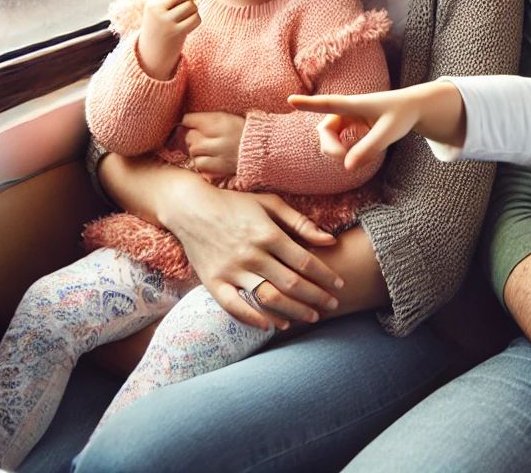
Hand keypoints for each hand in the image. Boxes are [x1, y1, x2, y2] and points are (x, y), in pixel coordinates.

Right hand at [137, 0, 199, 79]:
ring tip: (186, 14)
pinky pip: (195, 18)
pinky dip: (196, 20)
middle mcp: (156, 8)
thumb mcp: (160, 4)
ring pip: (192, 5)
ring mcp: (165, 21)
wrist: (153, 49)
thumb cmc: (161, 21)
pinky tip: (188, 23)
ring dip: (194, 9)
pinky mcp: (175, 32)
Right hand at [165, 178, 344, 330]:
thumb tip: (330, 240)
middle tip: (333, 306)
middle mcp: (251, 254)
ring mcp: (231, 270)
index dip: (325, 276)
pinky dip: (254, 319)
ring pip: (268, 298)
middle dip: (316, 297)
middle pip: (291, 283)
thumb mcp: (270, 204)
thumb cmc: (235, 203)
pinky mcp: (213, 282)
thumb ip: (301, 223)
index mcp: (268, 233)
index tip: (340, 285)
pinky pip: (235, 307)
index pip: (305, 261)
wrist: (190, 208)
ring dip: (293, 311)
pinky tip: (272, 326)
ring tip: (311, 318)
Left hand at [183, 110, 244, 177]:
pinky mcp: (221, 167)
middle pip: (190, 137)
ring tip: (208, 149)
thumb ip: (209, 120)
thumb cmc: (244, 131)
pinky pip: (200, 165)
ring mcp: (220, 153)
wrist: (265, 148)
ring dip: (197, 151)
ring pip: (194, 152)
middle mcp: (219, 136)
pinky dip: (201, 162)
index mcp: (221, 120)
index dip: (188, 122)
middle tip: (203, 138)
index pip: (189, 119)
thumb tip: (185, 123)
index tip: (191, 124)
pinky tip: (210, 159)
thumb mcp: (229, 118)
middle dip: (193, 138)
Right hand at [289, 81, 465, 169]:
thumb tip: (347, 167)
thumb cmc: (402, 115)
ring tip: (351, 158)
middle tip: (343, 160)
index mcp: (356, 104)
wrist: (412, 107)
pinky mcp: (350, 123)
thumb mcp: (390, 132)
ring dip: (334, 149)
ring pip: (328, 135)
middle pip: (325, 129)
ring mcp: (347, 116)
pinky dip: (340, 148)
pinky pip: (336, 138)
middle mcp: (348, 108)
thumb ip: (370, 148)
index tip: (290, 99)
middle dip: (329, 147)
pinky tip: (352, 153)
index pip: (329, 103)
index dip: (310, 103)